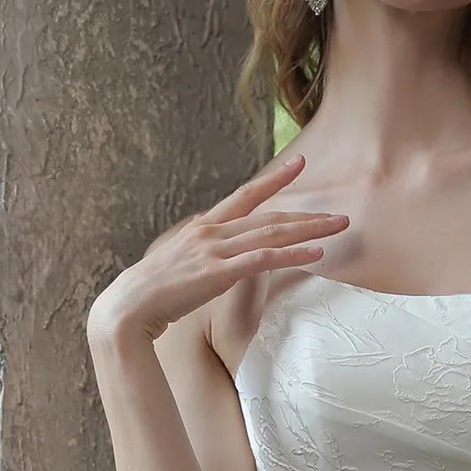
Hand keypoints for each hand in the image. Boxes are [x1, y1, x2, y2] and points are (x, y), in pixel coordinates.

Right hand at [89, 152, 348, 344]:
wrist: (130, 306)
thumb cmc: (153, 290)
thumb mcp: (179, 260)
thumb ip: (199, 248)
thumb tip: (210, 240)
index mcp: (203, 225)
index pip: (245, 195)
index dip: (274, 179)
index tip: (299, 164)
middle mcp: (212, 231)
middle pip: (269, 216)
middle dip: (308, 214)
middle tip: (341, 213)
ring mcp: (216, 250)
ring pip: (272, 233)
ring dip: (309, 230)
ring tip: (338, 227)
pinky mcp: (219, 273)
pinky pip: (264, 259)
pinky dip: (292, 254)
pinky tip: (316, 254)